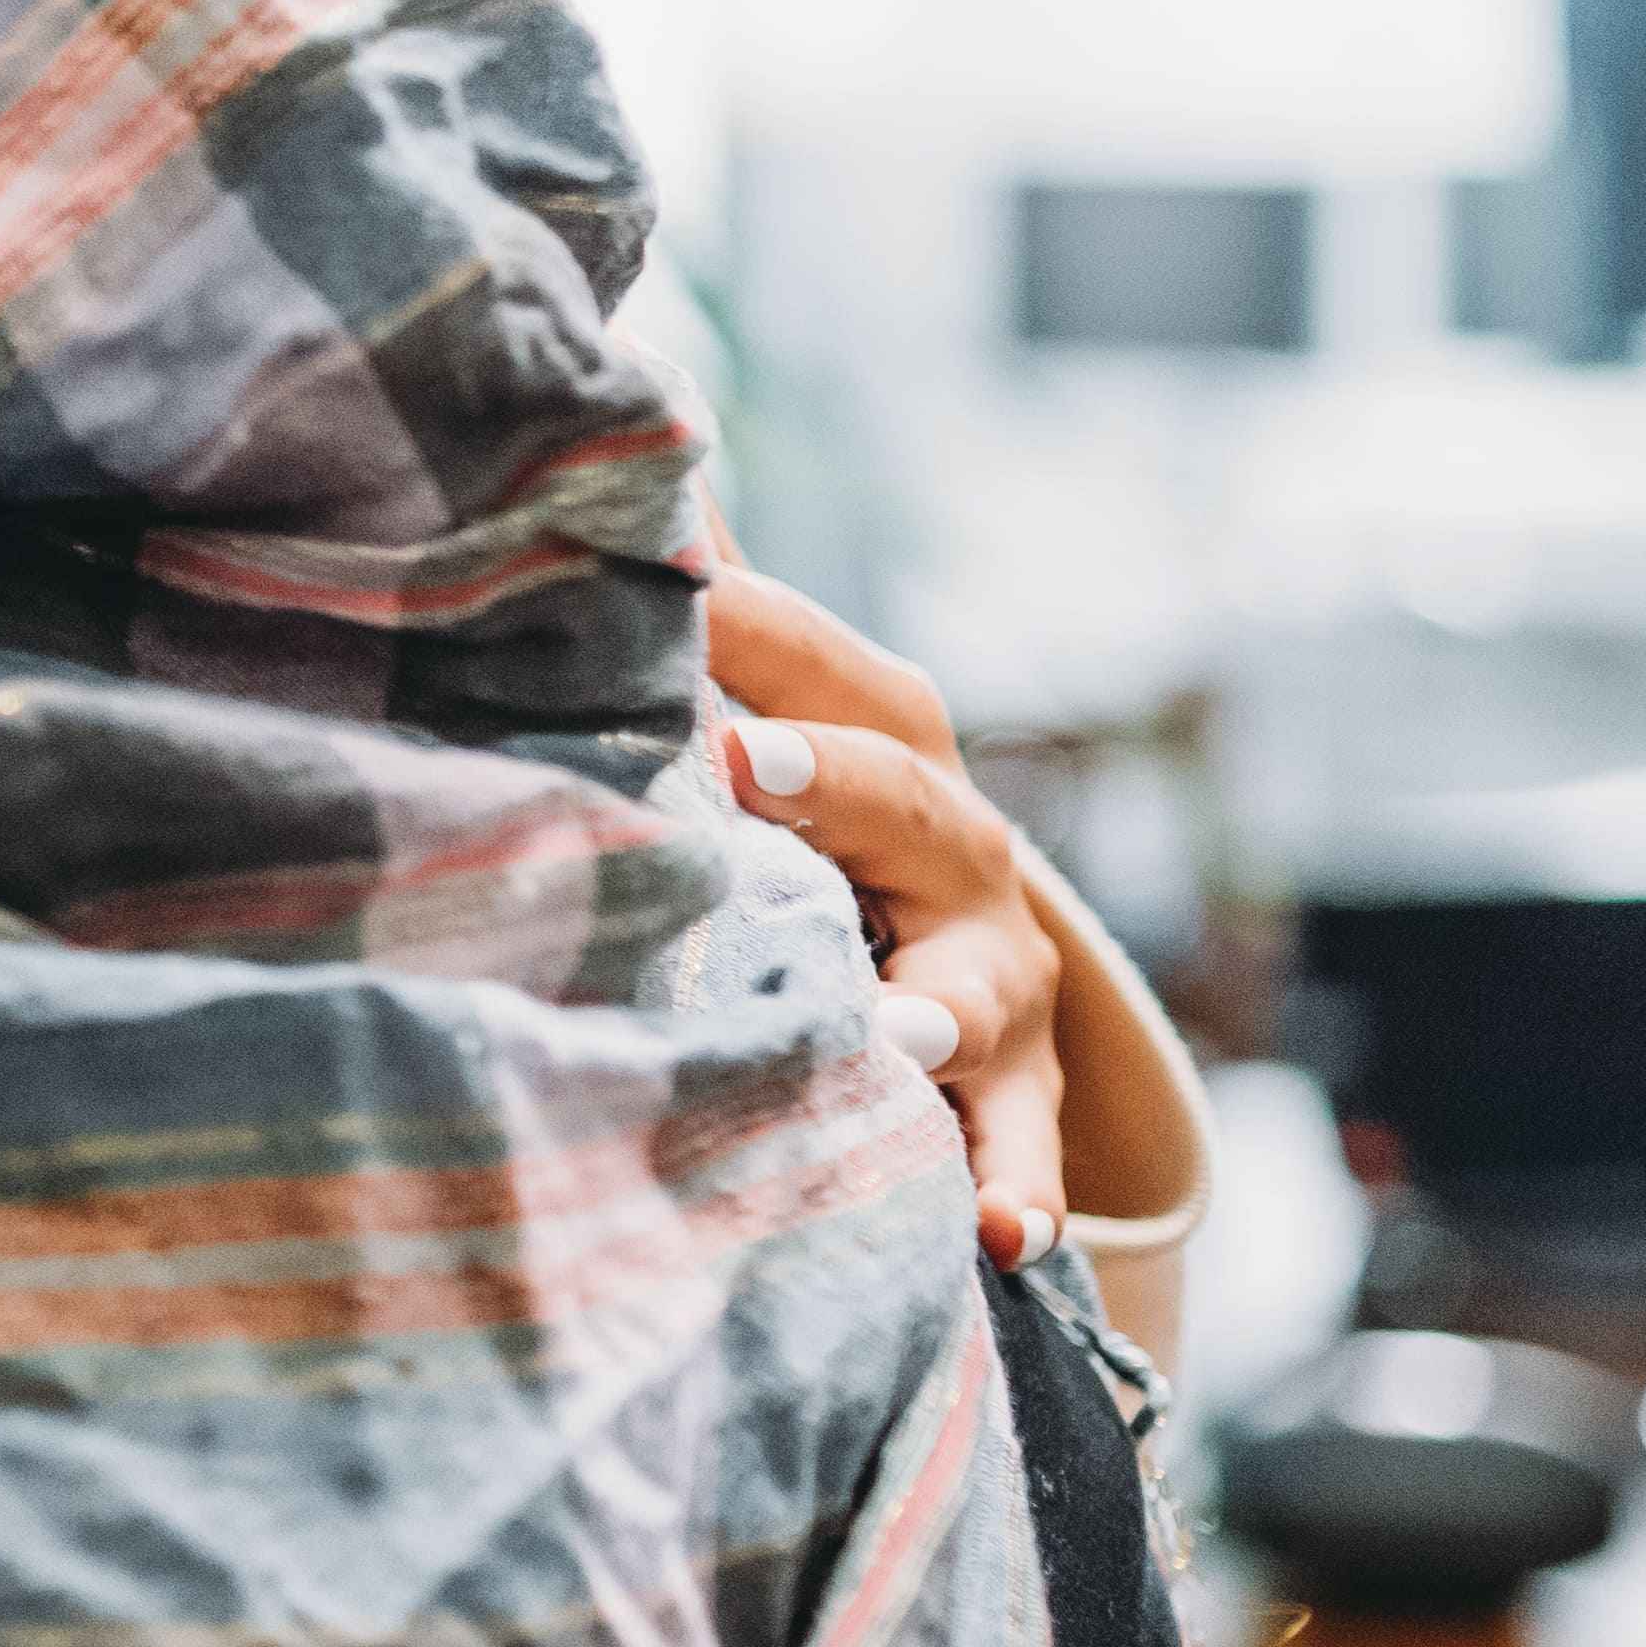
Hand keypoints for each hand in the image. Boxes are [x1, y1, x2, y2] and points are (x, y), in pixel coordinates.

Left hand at [707, 568, 1102, 1270]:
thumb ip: (695, 581)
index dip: (751, 646)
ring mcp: (992, 975)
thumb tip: (626, 412)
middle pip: (904, 800)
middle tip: (747, 770)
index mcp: (881, 728)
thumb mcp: (752, 693)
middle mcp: (955, 842)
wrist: (926, 946)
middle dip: (835, 786)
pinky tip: (998, 1233)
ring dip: (938, 1009)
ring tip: (895, 1034)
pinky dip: (1012, 1189)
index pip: (816, 667)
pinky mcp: (1009, 1096)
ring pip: (980, 986)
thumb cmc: (796, 797)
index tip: (679, 636)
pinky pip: (1019, 1147)